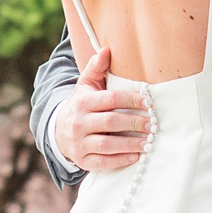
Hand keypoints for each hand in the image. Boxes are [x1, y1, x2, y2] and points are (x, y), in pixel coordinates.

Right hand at [52, 44, 150, 174]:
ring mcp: (80, 143)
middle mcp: (79, 122)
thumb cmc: (80, 105)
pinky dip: (120, 160)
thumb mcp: (85, 86)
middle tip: (153, 124)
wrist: (58, 131)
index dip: (131, 100)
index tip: (149, 102)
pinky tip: (136, 156)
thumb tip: (107, 49)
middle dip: (134, 122)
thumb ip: (96, 68)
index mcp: (83, 102)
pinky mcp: (83, 160)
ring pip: (107, 144)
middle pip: (111, 122)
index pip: (111, 99)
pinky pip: (102, 162)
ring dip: (130, 143)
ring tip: (149, 141)